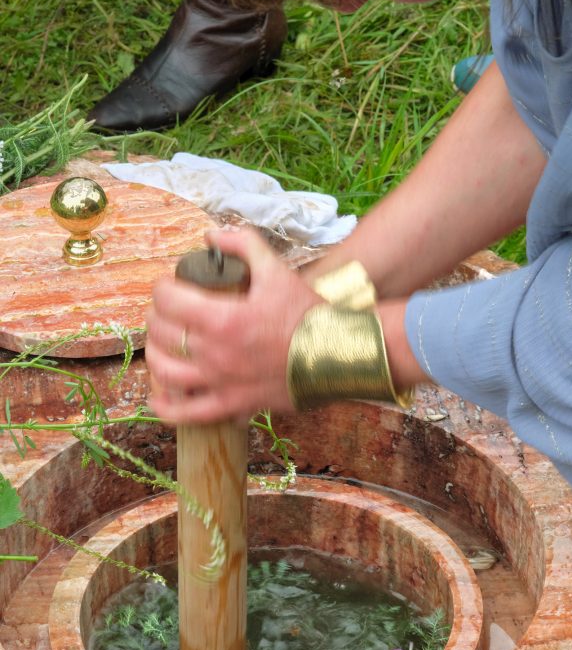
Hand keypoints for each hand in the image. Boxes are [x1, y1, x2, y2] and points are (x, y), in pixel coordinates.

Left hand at [144, 227, 322, 423]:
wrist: (338, 355)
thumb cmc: (308, 314)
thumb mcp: (276, 270)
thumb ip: (243, 244)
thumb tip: (212, 236)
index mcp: (223, 318)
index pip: (168, 299)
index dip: (162, 287)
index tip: (169, 285)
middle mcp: (216, 353)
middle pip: (163, 332)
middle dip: (158, 316)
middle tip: (169, 310)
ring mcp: (222, 383)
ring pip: (166, 371)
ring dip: (156, 354)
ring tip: (163, 344)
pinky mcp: (233, 405)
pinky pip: (189, 413)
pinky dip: (167, 408)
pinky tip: (158, 399)